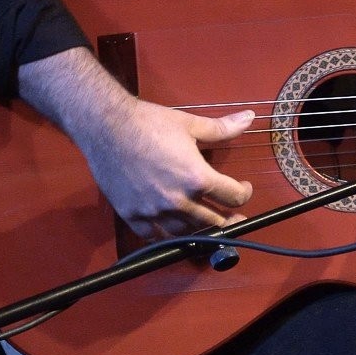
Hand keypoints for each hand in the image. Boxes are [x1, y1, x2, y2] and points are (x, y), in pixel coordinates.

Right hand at [18, 47, 254, 238]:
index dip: (244, 193)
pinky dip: (168, 234)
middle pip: (214, 222)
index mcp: (197, 178)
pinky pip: (155, 236)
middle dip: (228, 218)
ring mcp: (153, 212)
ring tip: (206, 221)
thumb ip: (222, 128)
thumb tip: (249, 118)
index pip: (233, 197)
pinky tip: (173, 226)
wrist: (106, 126)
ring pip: (187, 233)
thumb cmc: (149, 122)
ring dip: (200, 229)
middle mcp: (178, 201)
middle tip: (231, 214)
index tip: (242, 188)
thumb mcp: (190, 124)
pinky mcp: (132, 215)